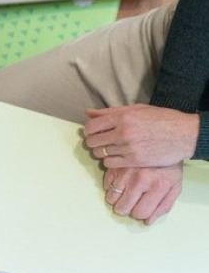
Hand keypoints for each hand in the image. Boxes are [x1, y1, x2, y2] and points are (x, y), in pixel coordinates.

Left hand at [84, 105, 198, 168]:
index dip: (88, 131)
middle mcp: (123, 132)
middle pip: (92, 141)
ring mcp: (128, 147)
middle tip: (101, 141)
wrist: (184, 134)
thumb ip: (111, 111)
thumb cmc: (161, 119)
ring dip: (101, 151)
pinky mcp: (133, 160)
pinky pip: (109, 163)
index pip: (91, 126)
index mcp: (123, 116)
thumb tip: (88, 113)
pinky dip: (109, 161)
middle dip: (93, 141)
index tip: (93, 132)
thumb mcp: (138, 109)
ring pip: (99, 153)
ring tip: (110, 148)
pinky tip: (117, 156)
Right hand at [102, 164, 182, 223]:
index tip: (142, 206)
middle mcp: (139, 180)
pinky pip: (105, 185)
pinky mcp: (115, 165)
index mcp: (157, 186)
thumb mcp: (175, 185)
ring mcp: (125, 172)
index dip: (140, 213)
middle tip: (132, 200)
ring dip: (117, 198)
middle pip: (121, 208)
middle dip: (126, 207)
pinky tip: (121, 180)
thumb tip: (147, 221)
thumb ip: (164, 206)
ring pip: (110, 198)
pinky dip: (111, 186)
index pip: (140, 213)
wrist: (163, 140)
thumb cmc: (169, 166)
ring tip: (126, 190)